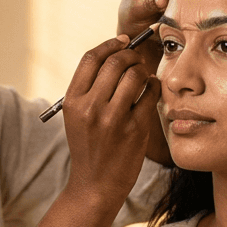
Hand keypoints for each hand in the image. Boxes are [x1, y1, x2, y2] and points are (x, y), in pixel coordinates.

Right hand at [61, 34, 162, 205]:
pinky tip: (150, 90)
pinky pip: (150, 93)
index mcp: (73, 101)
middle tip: (136, 59)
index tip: (121, 42)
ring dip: (143, 70)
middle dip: (130, 54)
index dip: (109, 44)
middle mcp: (91, 108)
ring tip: (143, 76)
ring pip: (135, 75)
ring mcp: (114, 119)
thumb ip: (90, 88)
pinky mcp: (135, 129)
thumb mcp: (77, 116)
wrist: (95, 184)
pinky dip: (153, 86)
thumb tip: (116, 53)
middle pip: (115, 62)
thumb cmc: (89, 146)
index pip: (91, 58)